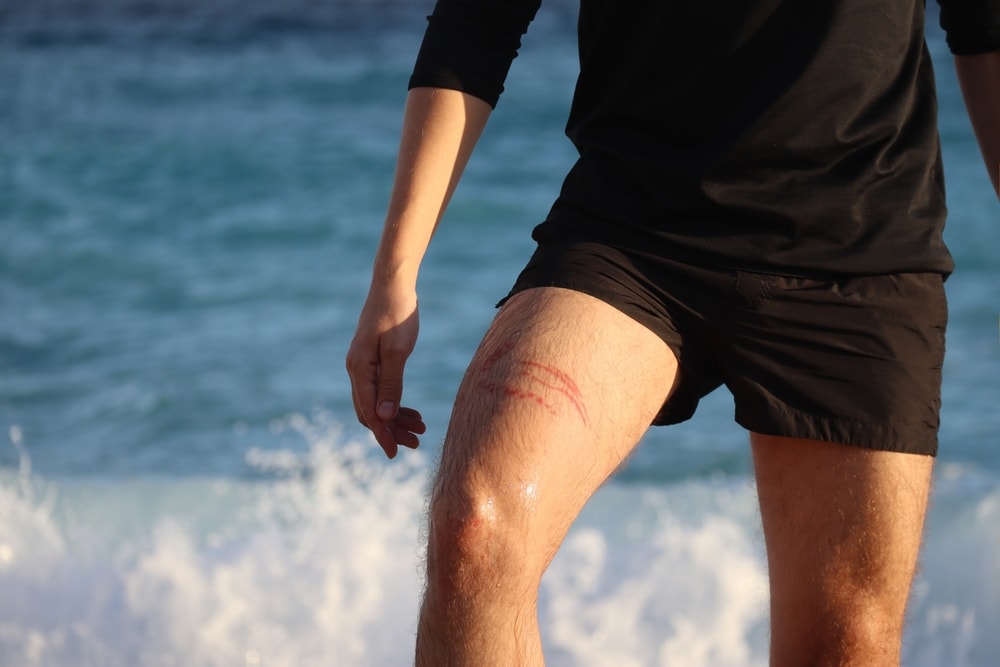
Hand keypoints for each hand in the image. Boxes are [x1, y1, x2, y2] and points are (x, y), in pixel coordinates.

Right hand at [346, 282, 426, 457]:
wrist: (393, 285)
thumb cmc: (397, 314)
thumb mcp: (398, 351)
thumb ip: (390, 385)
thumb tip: (383, 416)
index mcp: (359, 369)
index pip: (369, 412)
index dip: (383, 434)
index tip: (396, 453)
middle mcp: (356, 370)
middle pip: (371, 411)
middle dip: (392, 429)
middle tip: (416, 443)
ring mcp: (363, 365)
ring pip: (377, 402)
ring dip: (396, 418)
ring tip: (421, 429)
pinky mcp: (373, 360)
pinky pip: (381, 390)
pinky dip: (396, 403)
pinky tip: (413, 411)